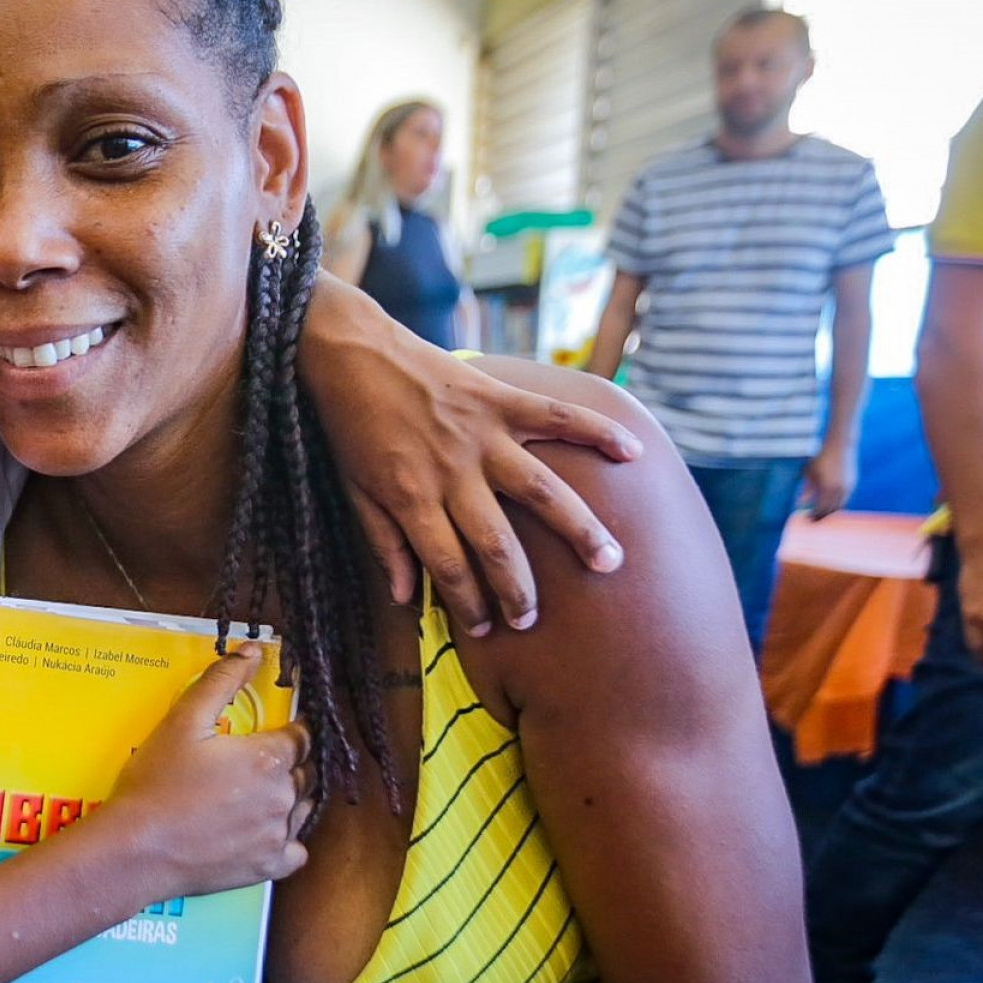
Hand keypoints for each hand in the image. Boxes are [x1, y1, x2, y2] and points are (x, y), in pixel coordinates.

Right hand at [104, 644, 310, 898]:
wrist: (137, 850)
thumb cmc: (156, 783)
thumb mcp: (183, 720)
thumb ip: (222, 680)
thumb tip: (253, 651)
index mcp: (268, 758)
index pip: (302, 736)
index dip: (290, 729)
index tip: (275, 730)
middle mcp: (283, 797)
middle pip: (304, 772)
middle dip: (288, 763)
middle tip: (254, 762)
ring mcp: (278, 835)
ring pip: (302, 809)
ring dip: (288, 798)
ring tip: (255, 794)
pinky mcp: (268, 867)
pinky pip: (296, 850)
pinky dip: (286, 840)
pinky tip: (262, 832)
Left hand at [306, 297, 637, 634]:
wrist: (350, 352)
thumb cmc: (351, 426)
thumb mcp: (353, 491)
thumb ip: (384, 543)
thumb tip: (406, 599)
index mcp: (412, 499)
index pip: (449, 568)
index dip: (469, 606)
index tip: (485, 631)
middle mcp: (451, 473)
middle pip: (497, 545)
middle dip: (518, 591)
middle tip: (533, 620)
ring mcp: (480, 435)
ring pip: (540, 490)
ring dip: (578, 529)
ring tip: (610, 562)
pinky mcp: (498, 398)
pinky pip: (555, 416)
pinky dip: (596, 431)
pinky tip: (632, 453)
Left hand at [802, 446, 855, 519]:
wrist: (841, 446)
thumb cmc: (821, 457)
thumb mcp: (810, 471)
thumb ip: (807, 488)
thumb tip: (800, 503)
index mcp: (828, 487)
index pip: (822, 508)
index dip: (815, 516)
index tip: (808, 520)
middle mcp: (840, 489)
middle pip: (832, 510)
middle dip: (823, 516)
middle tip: (813, 521)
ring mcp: (849, 487)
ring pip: (840, 505)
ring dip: (831, 511)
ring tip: (820, 515)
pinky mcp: (852, 484)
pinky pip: (845, 499)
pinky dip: (838, 504)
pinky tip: (830, 505)